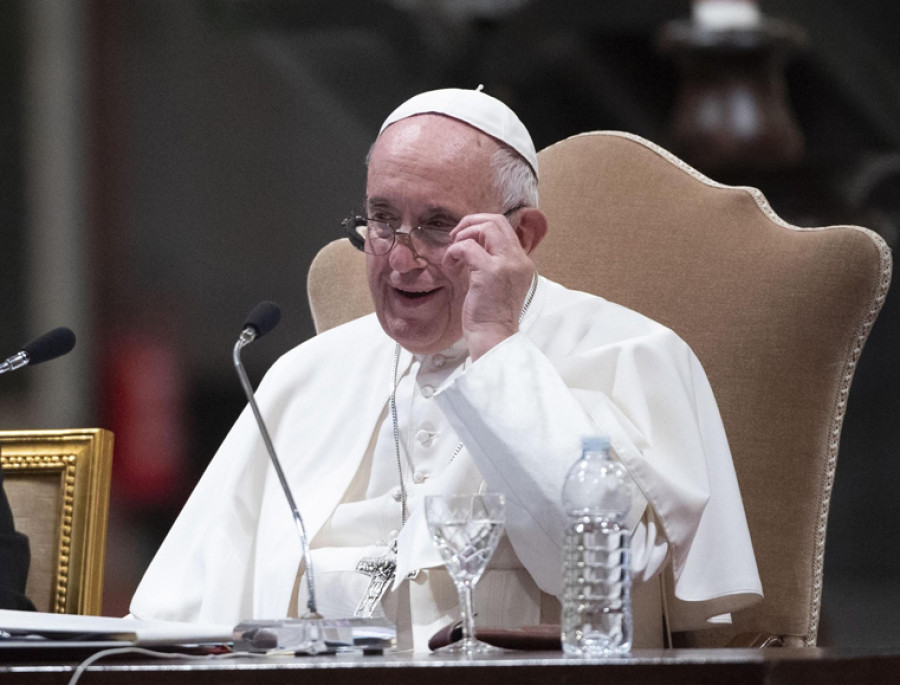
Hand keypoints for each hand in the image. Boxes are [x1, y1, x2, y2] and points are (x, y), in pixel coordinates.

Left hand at [442, 211, 540, 359]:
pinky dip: (454, 251)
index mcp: (522, 263)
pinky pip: (467, 247)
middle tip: (455, 238)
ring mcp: (507, 265)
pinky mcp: (491, 272)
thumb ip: (493, 264)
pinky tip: (450, 265)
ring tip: (453, 253)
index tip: (464, 239)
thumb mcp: (498, 285)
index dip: (480, 227)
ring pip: (486, 228)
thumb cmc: (490, 317)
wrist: (494, 338)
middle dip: (470, 223)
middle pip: (497, 221)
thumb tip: (473, 246)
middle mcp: (519, 260)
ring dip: (463, 235)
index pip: (504, 228)